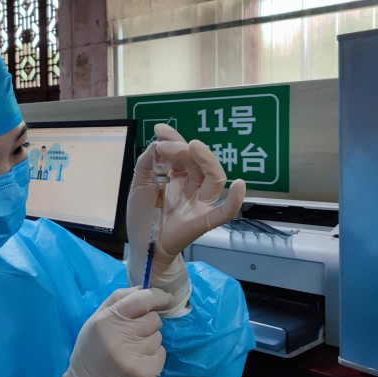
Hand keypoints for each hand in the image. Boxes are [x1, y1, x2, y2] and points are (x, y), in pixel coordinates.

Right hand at [55, 287, 172, 376]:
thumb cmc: (92, 348)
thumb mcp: (96, 318)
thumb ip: (118, 299)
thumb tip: (144, 287)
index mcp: (108, 319)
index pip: (141, 299)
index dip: (157, 296)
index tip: (164, 297)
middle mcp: (123, 336)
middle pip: (154, 318)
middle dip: (148, 322)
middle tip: (133, 332)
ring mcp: (136, 356)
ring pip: (158, 337)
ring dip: (149, 340)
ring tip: (132, 349)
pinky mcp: (146, 372)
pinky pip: (161, 354)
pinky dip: (153, 356)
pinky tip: (137, 361)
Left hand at [126, 124, 245, 315]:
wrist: (141, 246)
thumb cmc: (142, 215)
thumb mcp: (138, 183)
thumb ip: (147, 162)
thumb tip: (158, 144)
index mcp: (178, 175)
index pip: (182, 153)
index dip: (174, 139)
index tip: (160, 130)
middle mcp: (192, 185)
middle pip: (198, 162)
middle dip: (184, 147)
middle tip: (167, 144)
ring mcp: (200, 202)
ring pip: (214, 178)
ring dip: (206, 160)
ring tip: (194, 146)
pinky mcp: (204, 220)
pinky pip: (225, 211)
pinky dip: (235, 200)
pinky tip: (239, 185)